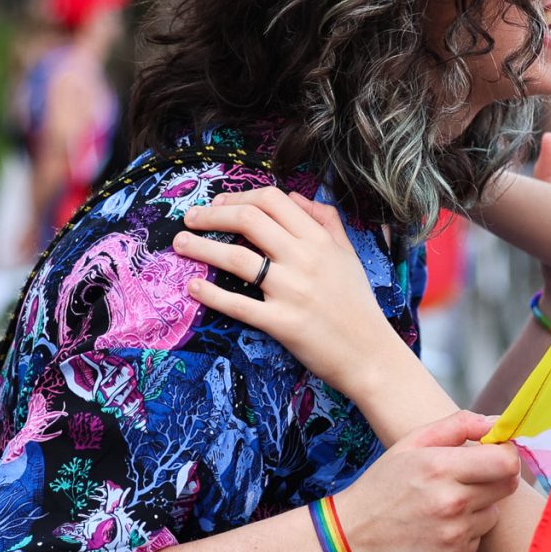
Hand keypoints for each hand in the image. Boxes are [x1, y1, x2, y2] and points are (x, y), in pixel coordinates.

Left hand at [173, 187, 402, 399]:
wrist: (370, 355)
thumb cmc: (358, 304)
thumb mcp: (348, 255)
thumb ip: (326, 221)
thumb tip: (296, 198)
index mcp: (320, 240)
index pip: (273, 200)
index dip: (239, 196)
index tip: (219, 202)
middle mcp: (305, 259)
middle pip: (249, 220)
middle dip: (211, 214)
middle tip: (190, 219)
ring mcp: (291, 291)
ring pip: (236, 257)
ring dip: (201, 247)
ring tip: (180, 244)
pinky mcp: (281, 323)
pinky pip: (237, 304)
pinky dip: (210, 293)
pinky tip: (193, 286)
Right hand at [331, 411, 521, 551]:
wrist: (349, 540)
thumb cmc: (381, 487)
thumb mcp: (409, 445)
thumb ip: (456, 426)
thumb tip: (497, 423)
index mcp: (439, 468)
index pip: (506, 462)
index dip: (507, 454)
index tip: (496, 453)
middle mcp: (451, 503)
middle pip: (507, 486)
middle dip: (496, 477)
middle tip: (472, 477)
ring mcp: (454, 535)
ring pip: (493, 513)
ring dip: (479, 507)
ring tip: (444, 505)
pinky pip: (478, 538)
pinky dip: (465, 532)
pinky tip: (437, 527)